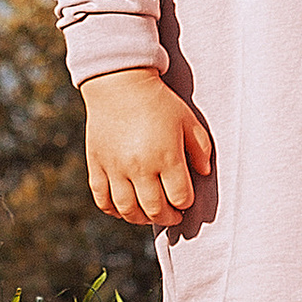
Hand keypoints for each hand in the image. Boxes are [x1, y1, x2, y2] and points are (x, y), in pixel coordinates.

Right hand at [81, 70, 214, 228]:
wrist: (119, 83)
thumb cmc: (158, 101)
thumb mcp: (188, 120)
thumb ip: (201, 149)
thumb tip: (204, 173)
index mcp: (166, 156)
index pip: (180, 198)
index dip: (186, 203)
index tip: (185, 198)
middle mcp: (140, 167)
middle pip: (155, 210)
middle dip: (168, 217)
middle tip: (173, 214)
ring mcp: (116, 168)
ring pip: (128, 211)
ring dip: (142, 219)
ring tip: (150, 213)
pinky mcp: (97, 166)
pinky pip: (103, 200)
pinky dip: (114, 211)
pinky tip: (125, 207)